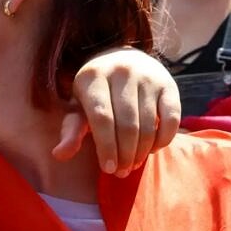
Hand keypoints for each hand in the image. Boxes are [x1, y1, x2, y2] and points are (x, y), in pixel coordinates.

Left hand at [54, 46, 180, 176]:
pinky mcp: (169, 84)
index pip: (102, 118)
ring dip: (142, 151)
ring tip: (134, 163)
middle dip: (125, 154)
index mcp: (92, 77)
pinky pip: (172, 118)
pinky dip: (164, 139)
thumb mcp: (79, 106)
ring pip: (148, 124)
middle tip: (122, 171)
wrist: (123, 58)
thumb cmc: (96, 92)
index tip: (107, 169)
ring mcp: (148, 76)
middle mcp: (121, 72)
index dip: (106, 147)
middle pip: (127, 125)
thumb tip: (59, 155)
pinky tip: (153, 149)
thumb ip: (71, 130)